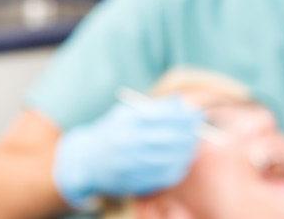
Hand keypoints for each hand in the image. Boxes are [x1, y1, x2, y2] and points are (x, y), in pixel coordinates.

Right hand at [52, 95, 203, 207]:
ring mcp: (126, 164)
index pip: (161, 116)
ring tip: (192, 146)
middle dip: (187, 134)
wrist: (85, 160)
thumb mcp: (128, 113)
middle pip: (165, 138)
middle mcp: (124, 143)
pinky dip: (175, 170)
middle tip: (198, 131)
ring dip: (184, 153)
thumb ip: (156, 108)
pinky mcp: (128, 181)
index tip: (197, 114)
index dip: (183, 116)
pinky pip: (159, 178)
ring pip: (164, 159)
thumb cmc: (113, 131)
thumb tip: (183, 102)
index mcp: (124, 123)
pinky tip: (181, 163)